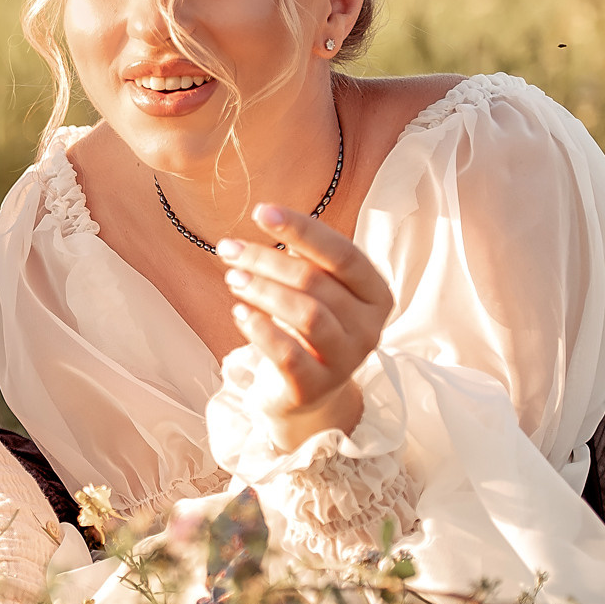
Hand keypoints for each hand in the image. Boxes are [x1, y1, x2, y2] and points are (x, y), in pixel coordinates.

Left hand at [218, 207, 392, 445]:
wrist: (307, 392)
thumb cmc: (308, 328)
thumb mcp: (316, 290)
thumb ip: (305, 260)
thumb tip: (268, 217)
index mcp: (375, 294)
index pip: (343, 254)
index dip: (303, 230)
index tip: (261, 211)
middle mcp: (369, 328)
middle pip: (317, 281)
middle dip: (267, 258)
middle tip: (229, 248)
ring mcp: (346, 360)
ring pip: (307, 314)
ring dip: (263, 289)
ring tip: (232, 277)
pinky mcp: (316, 387)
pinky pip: (288, 354)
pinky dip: (260, 329)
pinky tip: (239, 312)